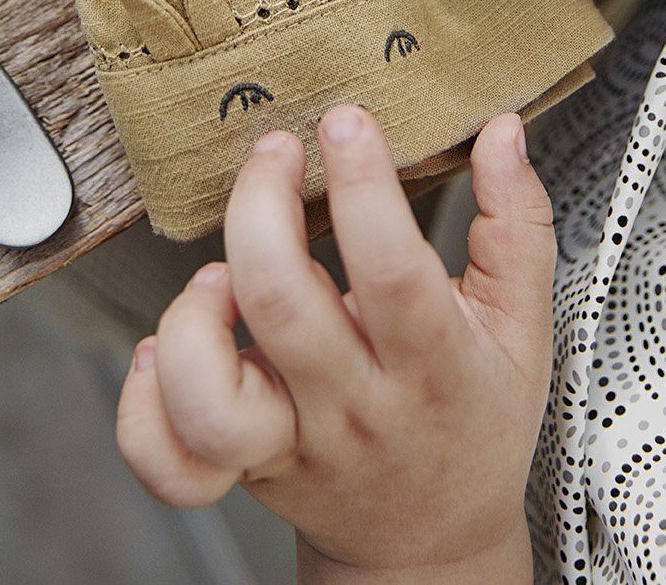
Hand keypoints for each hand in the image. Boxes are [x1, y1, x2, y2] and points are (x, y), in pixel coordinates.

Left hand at [116, 107, 552, 583]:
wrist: (428, 544)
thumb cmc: (471, 419)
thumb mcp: (522, 326)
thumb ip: (516, 223)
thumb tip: (501, 132)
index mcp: (431, 365)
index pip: (392, 271)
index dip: (362, 187)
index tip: (345, 122)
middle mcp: (352, 406)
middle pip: (282, 306)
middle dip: (262, 206)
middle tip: (275, 151)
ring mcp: (286, 442)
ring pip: (210, 399)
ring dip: (196, 316)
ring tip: (220, 270)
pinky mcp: (237, 467)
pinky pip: (165, 456)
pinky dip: (143, 401)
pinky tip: (163, 343)